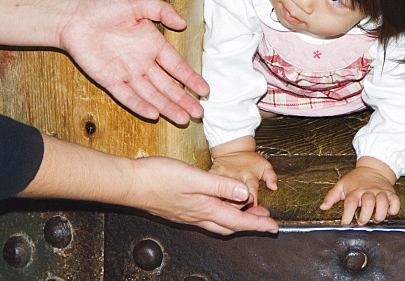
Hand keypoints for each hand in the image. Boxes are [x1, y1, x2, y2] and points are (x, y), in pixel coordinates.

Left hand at [58, 0, 207, 123]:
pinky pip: (127, 96)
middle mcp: (142, 62)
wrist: (73, 16)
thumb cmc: (103, 6)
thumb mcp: (137, 3)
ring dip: (167, 107)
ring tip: (184, 119)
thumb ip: (162, 10)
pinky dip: (140, 105)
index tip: (205, 91)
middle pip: (167, 85)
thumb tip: (183, 23)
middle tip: (200, 113)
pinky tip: (154, 115)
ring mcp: (126, 73)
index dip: (191, 78)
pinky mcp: (109, 79)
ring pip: (151, 94)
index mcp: (152, 44)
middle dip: (184, 99)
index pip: (176, 66)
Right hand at [127, 156, 278, 235]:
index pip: (238, 221)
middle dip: (250, 224)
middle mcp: (197, 216)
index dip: (258, 224)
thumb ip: (221, 186)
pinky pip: (206, 216)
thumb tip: (245, 196)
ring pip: (218, 222)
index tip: (274, 227)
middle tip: (266, 221)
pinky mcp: (178, 209)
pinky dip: (219, 213)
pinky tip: (218, 204)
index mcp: (204, 208)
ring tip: (247, 212)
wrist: (129, 183)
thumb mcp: (194, 178)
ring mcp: (186, 214)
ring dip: (235, 219)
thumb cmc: (158, 178)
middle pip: (230, 225)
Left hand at [320, 157, 399, 224]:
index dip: (347, 215)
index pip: (350, 203)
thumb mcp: (341, 185)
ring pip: (383, 203)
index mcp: (355, 191)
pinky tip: (388, 212)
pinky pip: (395, 202)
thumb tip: (322, 207)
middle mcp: (368, 191)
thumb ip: (331, 196)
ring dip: (380, 214)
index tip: (345, 223)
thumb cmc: (356, 179)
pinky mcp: (391, 193)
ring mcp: (380, 192)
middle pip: (368, 203)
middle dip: (365, 215)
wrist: (373, 168)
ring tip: (375, 218)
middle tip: (361, 221)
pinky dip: (394, 209)